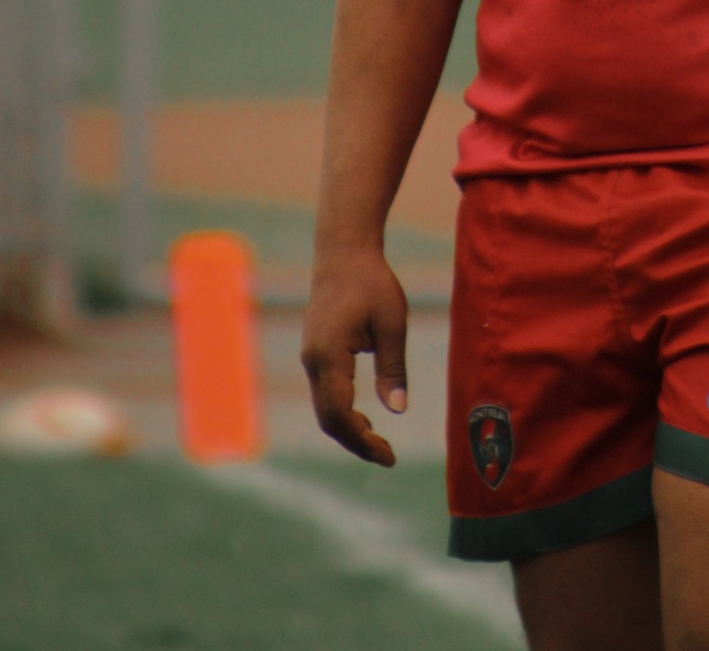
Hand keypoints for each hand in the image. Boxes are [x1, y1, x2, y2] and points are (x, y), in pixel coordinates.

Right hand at [301, 245, 409, 465]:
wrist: (343, 251)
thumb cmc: (371, 283)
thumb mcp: (392, 323)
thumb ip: (393, 367)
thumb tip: (398, 410)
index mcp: (328, 356)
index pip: (339, 414)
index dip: (362, 441)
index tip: (388, 456)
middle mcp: (312, 361)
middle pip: (328, 418)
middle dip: (355, 442)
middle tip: (387, 456)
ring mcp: (310, 357)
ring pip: (324, 407)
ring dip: (348, 429)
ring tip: (378, 441)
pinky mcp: (315, 352)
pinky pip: (324, 393)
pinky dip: (342, 412)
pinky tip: (364, 418)